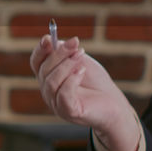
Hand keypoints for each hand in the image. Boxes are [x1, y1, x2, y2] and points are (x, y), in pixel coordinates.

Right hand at [28, 35, 139, 150]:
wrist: (115, 104)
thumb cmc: (96, 82)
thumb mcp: (80, 61)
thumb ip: (65, 52)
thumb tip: (50, 41)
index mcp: (48, 77)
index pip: (36, 62)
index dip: (40, 50)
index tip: (49, 38)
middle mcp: (48, 91)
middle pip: (44, 70)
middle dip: (59, 54)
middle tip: (76, 44)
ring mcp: (56, 103)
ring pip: (51, 82)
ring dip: (67, 66)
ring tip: (81, 59)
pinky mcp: (68, 112)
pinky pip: (63, 94)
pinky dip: (72, 80)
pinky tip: (82, 72)